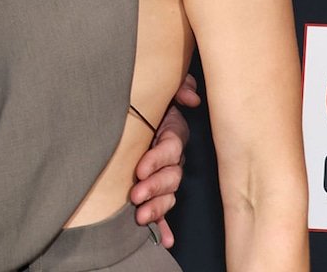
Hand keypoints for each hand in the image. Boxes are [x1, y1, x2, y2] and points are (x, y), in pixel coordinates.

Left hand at [129, 73, 198, 247]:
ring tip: (140, 216)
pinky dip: (164, 224)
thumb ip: (179, 87)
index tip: (139, 169)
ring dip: (157, 208)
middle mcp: (172, 158)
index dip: (156, 160)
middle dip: (154, 188)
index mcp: (172, 134)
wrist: (140, 108)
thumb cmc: (152, 99)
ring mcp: (166, 174)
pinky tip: (163, 239)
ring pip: (168, 195)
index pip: (169, 149)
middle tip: (135, 195)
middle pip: (170, 177)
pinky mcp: (157, 186)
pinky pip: (164, 208)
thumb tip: (191, 98)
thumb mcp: (164, 88)